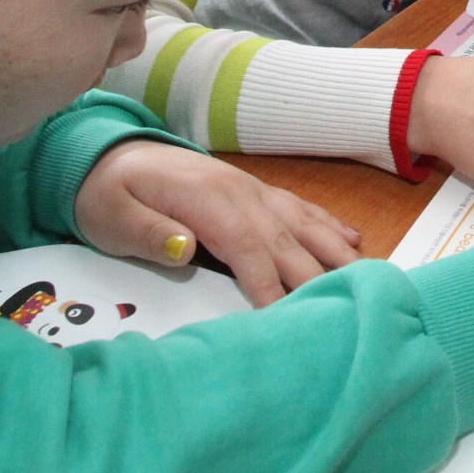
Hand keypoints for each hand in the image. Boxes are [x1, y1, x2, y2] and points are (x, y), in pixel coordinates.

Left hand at [73, 140, 361, 306]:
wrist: (105, 154)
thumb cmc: (106, 191)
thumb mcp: (111, 215)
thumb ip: (148, 233)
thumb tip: (186, 247)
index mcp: (206, 200)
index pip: (248, 249)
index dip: (271, 285)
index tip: (290, 318)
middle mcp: (238, 193)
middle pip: (286, 241)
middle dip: (319, 277)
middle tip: (351, 311)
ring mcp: (249, 190)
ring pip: (302, 224)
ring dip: (336, 252)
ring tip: (368, 278)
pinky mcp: (252, 192)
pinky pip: (297, 209)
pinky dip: (328, 226)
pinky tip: (352, 240)